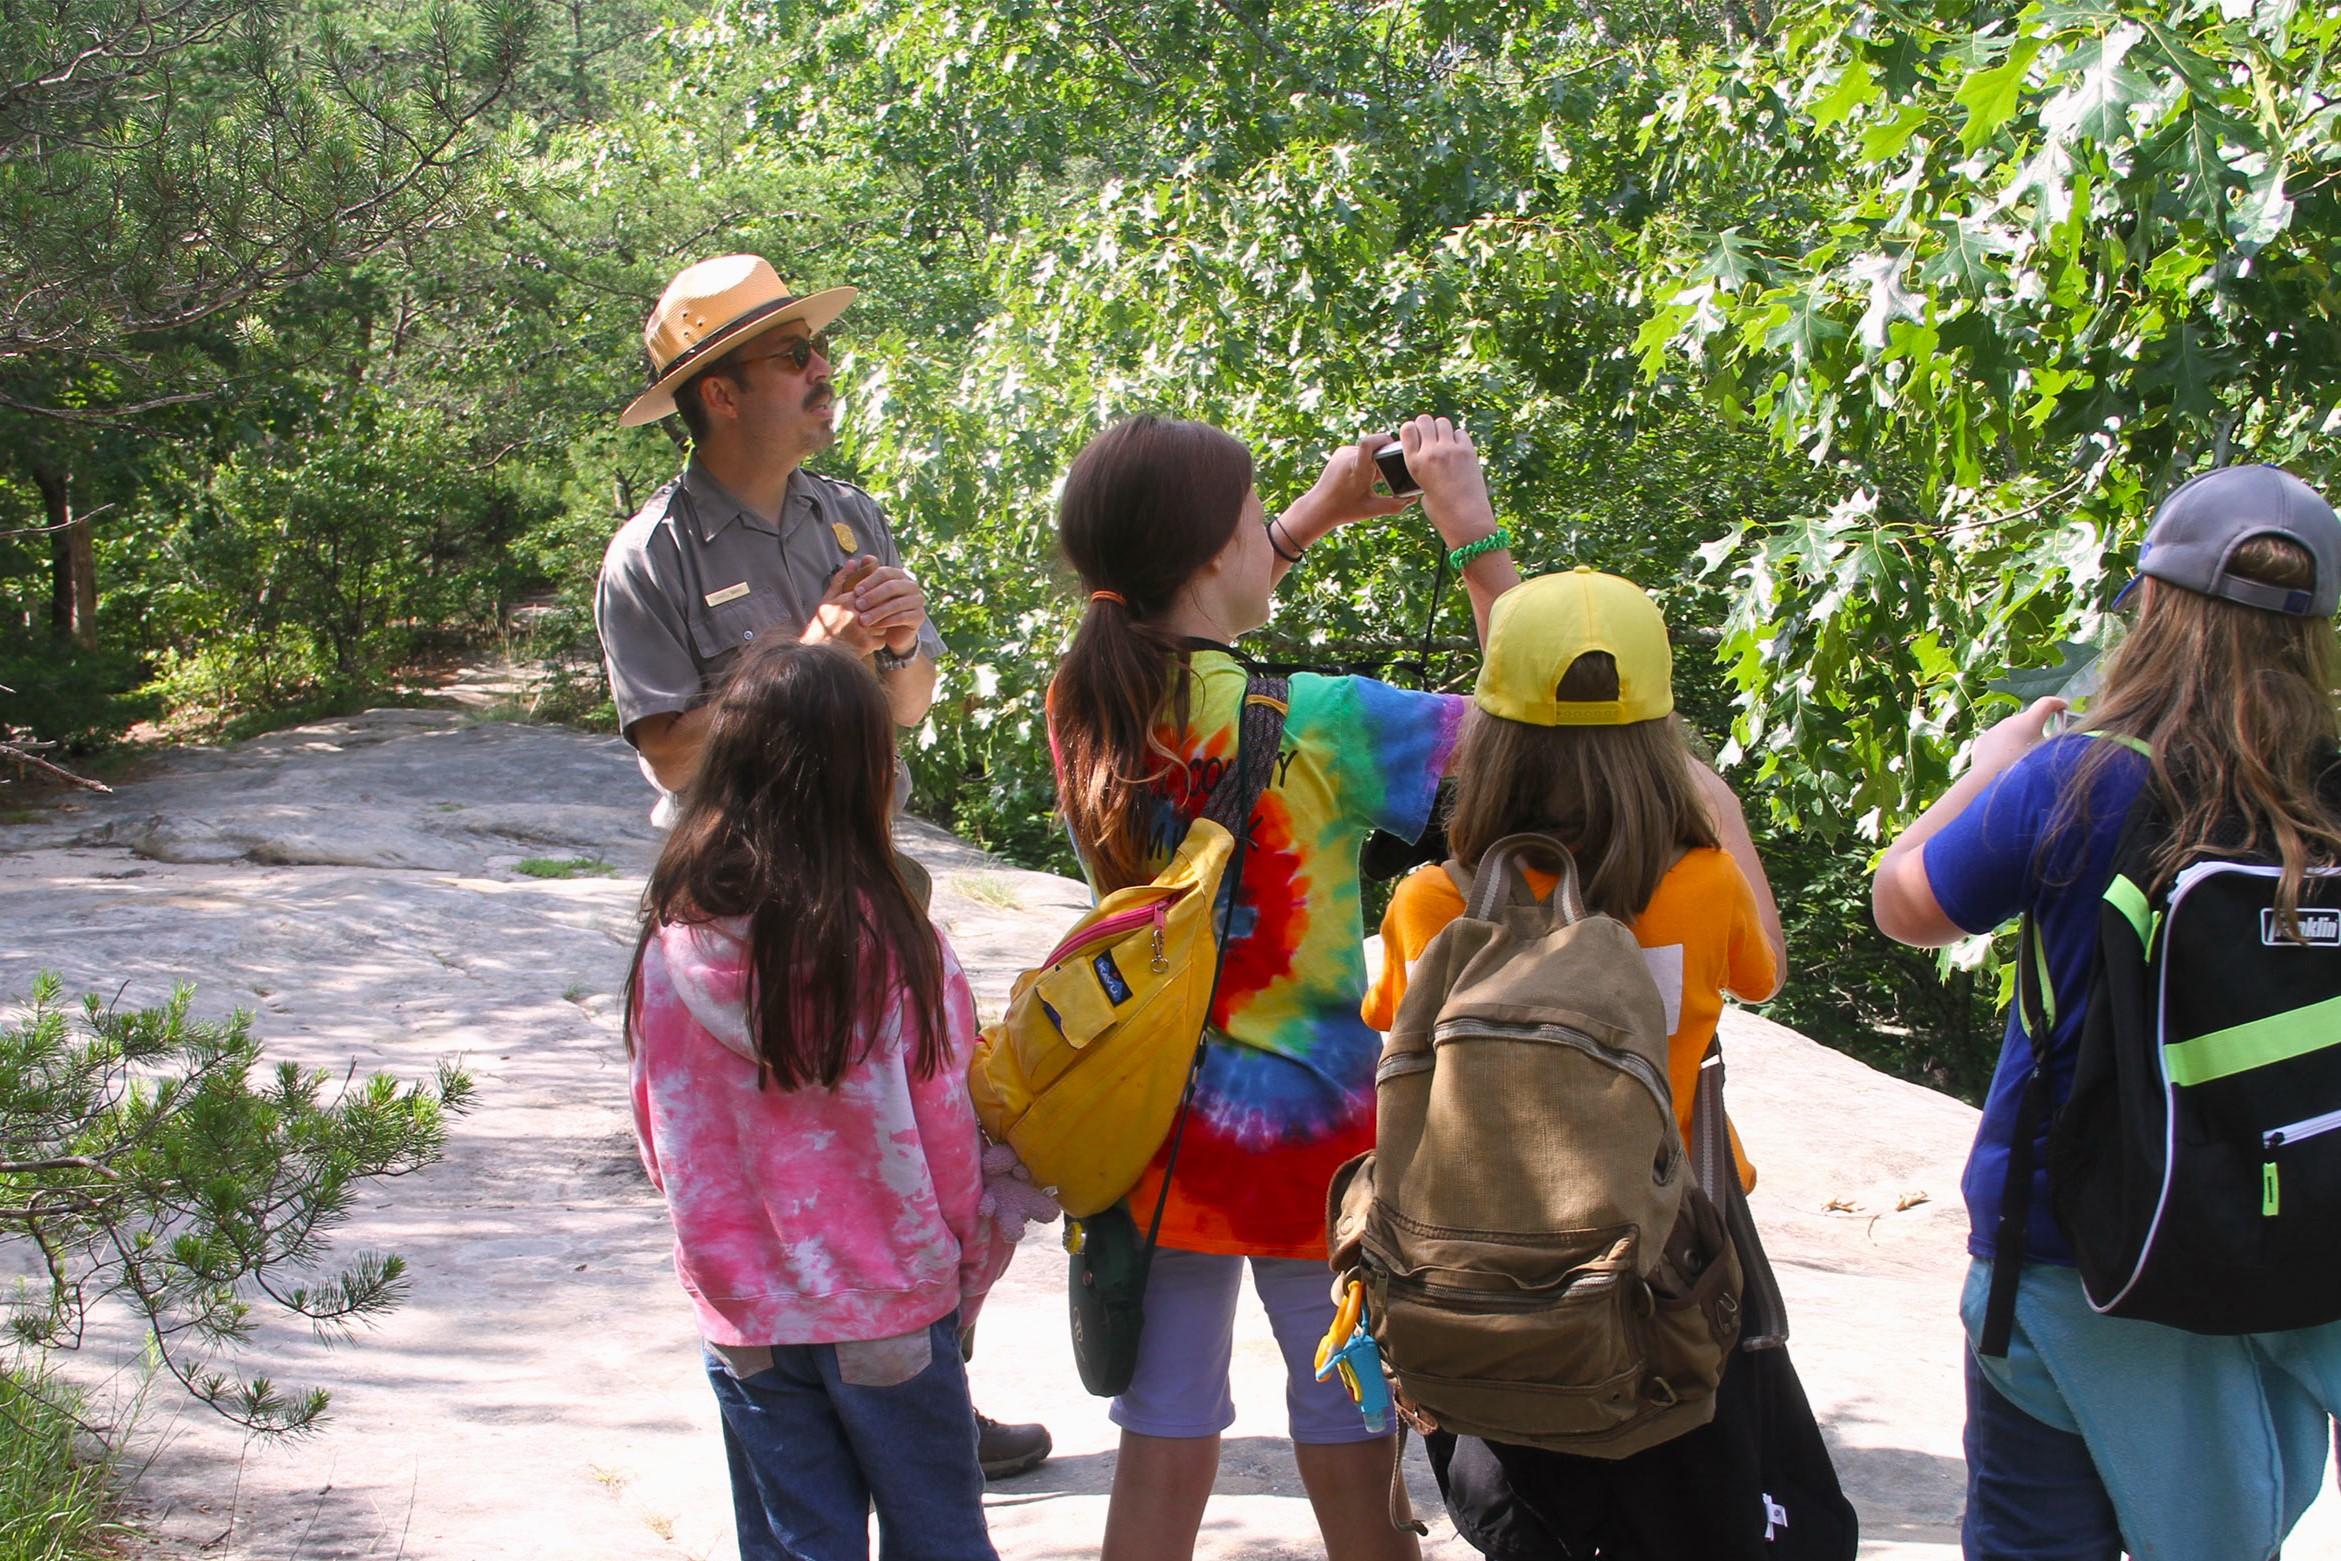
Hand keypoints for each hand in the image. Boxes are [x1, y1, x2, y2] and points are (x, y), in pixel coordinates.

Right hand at [801, 556, 885, 655]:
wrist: (815, 653)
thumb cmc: (820, 625)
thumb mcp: (827, 600)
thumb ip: (841, 580)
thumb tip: (853, 562)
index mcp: (846, 600)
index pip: (872, 592)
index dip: (875, 598)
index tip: (873, 602)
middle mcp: (855, 614)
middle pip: (880, 608)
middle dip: (878, 612)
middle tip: (873, 617)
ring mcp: (861, 630)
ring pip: (883, 624)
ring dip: (878, 627)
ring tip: (866, 630)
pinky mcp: (865, 645)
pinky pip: (881, 640)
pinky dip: (876, 642)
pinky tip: (865, 642)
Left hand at [848, 562, 928, 656]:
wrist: (890, 632)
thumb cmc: (875, 608)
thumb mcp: (865, 594)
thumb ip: (861, 576)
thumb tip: (860, 559)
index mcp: (898, 575)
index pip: (885, 573)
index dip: (869, 580)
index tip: (855, 591)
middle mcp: (910, 585)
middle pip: (892, 586)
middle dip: (873, 596)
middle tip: (858, 605)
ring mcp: (917, 600)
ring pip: (897, 603)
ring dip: (878, 612)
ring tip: (863, 620)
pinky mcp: (919, 616)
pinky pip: (903, 617)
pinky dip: (888, 621)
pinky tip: (876, 626)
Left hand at [1280, 432, 1413, 547]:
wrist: (1318, 507)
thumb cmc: (1345, 510)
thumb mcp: (1372, 510)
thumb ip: (1395, 504)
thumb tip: (1413, 498)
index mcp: (1357, 469)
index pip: (1369, 443)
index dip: (1384, 441)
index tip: (1394, 451)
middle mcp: (1349, 456)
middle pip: (1376, 447)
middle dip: (1385, 459)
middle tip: (1384, 477)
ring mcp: (1343, 452)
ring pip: (1369, 450)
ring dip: (1374, 461)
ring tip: (1371, 480)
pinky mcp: (1340, 452)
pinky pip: (1360, 451)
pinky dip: (1365, 460)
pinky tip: (1362, 476)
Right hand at [1398, 416, 1498, 548]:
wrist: (1466, 519)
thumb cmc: (1442, 510)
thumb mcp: (1422, 489)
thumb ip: (1422, 469)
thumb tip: (1428, 456)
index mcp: (1414, 463)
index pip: (1407, 429)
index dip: (1411, 430)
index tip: (1415, 436)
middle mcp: (1430, 453)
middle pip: (1424, 420)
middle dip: (1426, 425)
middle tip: (1430, 436)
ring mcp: (1450, 450)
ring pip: (1443, 422)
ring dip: (1442, 429)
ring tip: (1444, 441)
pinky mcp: (1468, 451)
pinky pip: (1460, 433)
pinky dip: (1457, 437)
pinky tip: (1457, 449)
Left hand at [1970, 696, 2067, 783]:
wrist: (1988, 784)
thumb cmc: (2023, 771)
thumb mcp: (2049, 757)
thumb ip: (2055, 746)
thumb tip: (2058, 745)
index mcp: (2028, 722)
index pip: (2046, 704)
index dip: (2056, 704)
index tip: (2063, 707)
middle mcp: (2009, 722)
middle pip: (2027, 721)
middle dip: (2036, 730)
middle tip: (2042, 748)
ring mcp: (1992, 731)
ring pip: (2010, 732)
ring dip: (2018, 742)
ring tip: (2022, 761)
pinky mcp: (1981, 743)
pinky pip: (1996, 743)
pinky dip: (2002, 750)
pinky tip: (2003, 765)